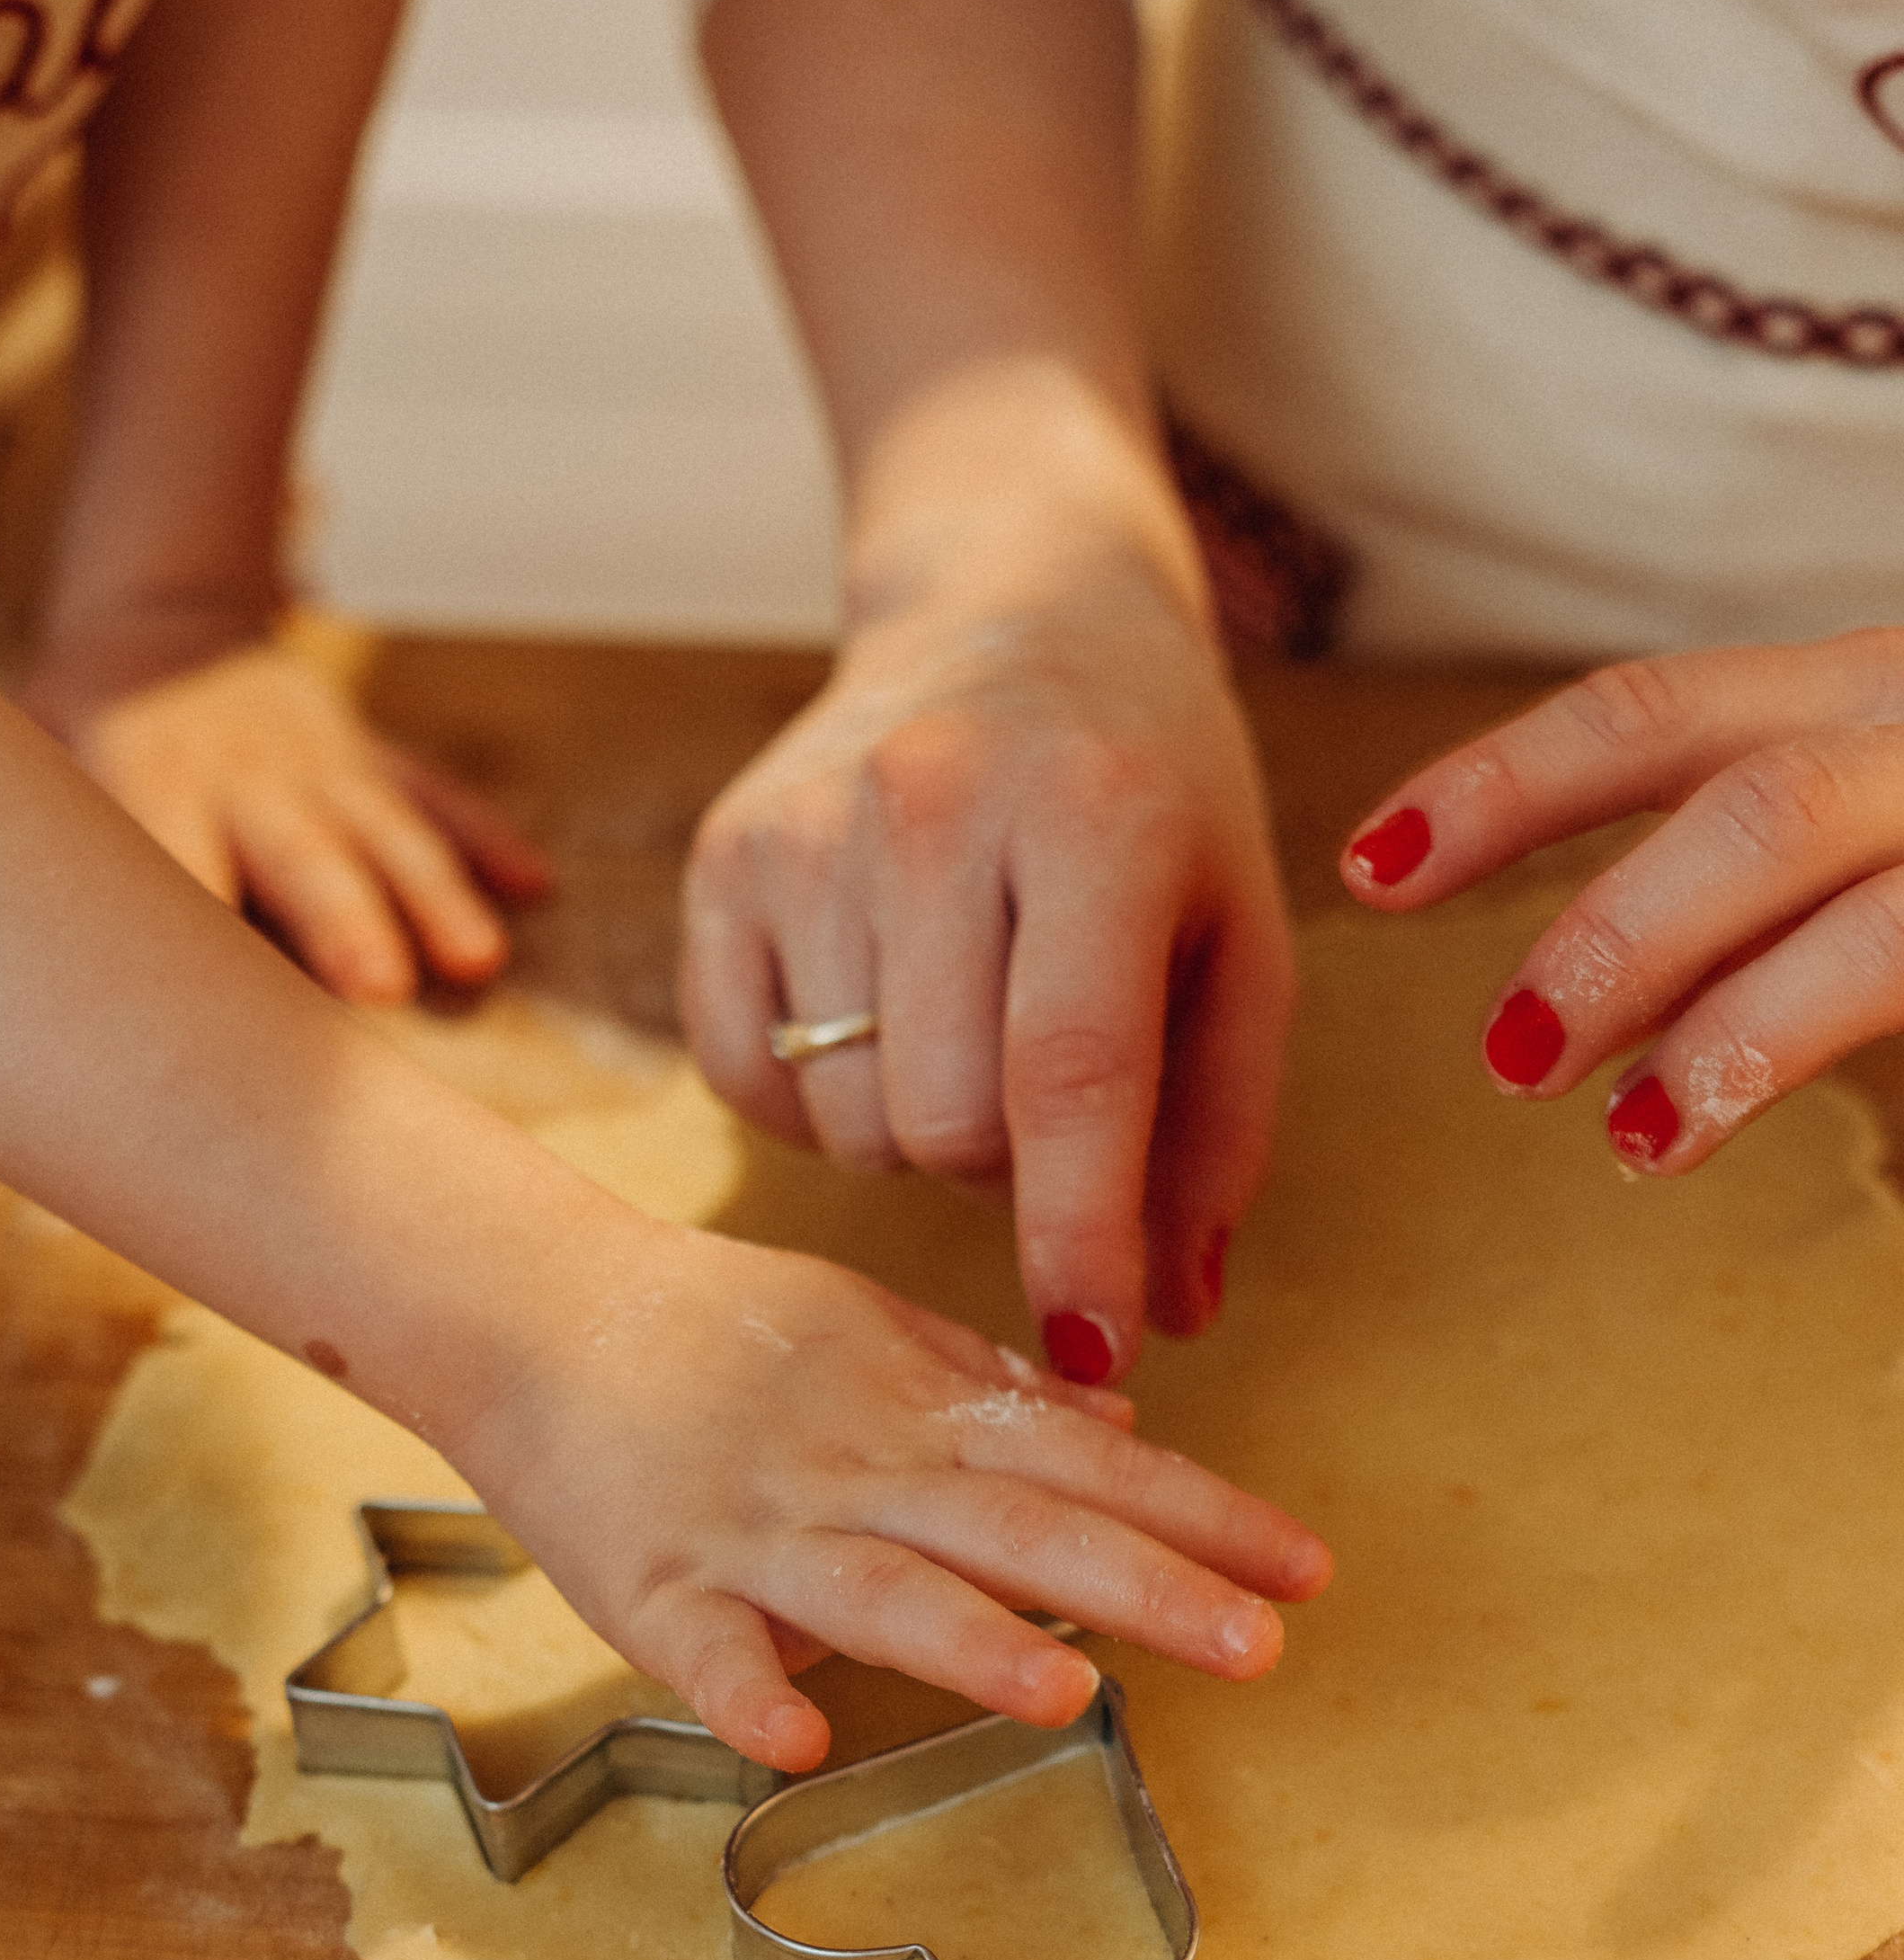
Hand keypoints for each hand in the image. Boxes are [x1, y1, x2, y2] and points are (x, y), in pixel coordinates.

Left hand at [24, 638, 550, 1003]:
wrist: (152, 636)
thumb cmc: (76, 744)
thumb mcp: (36, 777)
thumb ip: (48, 864)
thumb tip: (3, 985)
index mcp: (151, 787)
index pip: (174, 869)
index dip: (194, 932)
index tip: (211, 1023)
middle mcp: (245, 782)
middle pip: (304, 859)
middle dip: (346, 925)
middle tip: (378, 993)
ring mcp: (320, 768)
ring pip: (389, 834)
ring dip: (436, 897)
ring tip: (478, 964)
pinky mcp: (369, 762)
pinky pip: (435, 796)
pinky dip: (484, 838)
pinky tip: (533, 885)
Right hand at [463, 1213, 1331, 1771]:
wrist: (533, 1306)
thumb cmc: (713, 1331)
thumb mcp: (871, 1333)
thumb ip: (990, 1392)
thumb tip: (1120, 1431)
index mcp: (916, 1413)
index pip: (1084, 1470)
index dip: (1199, 1516)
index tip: (1307, 1568)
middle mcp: (854, 1470)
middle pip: (1014, 1533)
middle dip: (1142, 1588)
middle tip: (1260, 1646)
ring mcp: (752, 1530)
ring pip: (875, 1590)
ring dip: (967, 1644)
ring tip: (1067, 1698)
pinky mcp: (650, 1585)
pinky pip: (701, 1649)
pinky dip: (746, 1691)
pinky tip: (799, 1740)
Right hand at [679, 557, 1292, 1379]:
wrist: (1013, 605)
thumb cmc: (1148, 796)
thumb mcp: (1236, 939)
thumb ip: (1218, 1135)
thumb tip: (1172, 1318)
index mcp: (1096, 814)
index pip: (1071, 1076)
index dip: (1077, 1238)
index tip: (1091, 1355)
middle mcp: (935, 801)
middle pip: (943, 1125)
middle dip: (1001, 1166)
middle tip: (1042, 1095)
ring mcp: (809, 825)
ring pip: (849, 1118)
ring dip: (914, 1130)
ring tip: (961, 1030)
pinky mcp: (724, 855)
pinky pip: (749, 1082)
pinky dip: (815, 1101)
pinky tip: (872, 1025)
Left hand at [1339, 629, 1903, 1172]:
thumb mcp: (1853, 843)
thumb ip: (1729, 905)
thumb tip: (1561, 1015)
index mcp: (1851, 699)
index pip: (1651, 717)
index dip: (1502, 789)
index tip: (1369, 868)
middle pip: (1750, 806)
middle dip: (1614, 933)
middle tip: (1507, 1055)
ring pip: (1842, 895)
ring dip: (1721, 1017)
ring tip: (1626, 1136)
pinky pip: (1901, 959)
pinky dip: (1790, 1048)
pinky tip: (1705, 1137)